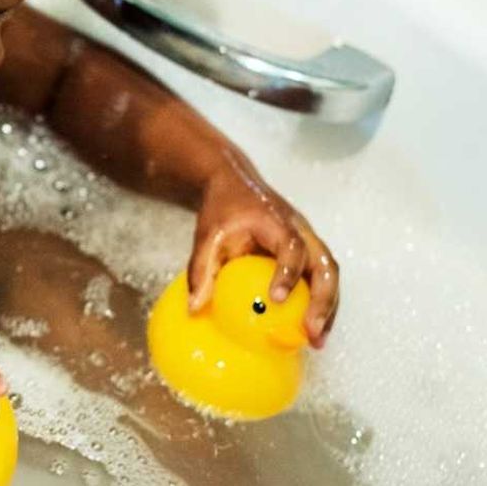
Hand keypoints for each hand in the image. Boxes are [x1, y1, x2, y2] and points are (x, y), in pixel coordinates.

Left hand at [188, 168, 339, 348]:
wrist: (234, 183)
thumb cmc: (222, 208)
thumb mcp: (207, 235)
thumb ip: (201, 269)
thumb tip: (195, 308)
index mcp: (277, 221)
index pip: (291, 245)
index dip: (288, 272)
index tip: (276, 299)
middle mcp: (302, 230)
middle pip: (326, 265)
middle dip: (323, 301)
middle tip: (310, 332)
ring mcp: (309, 240)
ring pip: (330, 275)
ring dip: (328, 308)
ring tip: (316, 341)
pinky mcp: (309, 251)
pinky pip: (322, 278)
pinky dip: (321, 304)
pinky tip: (310, 330)